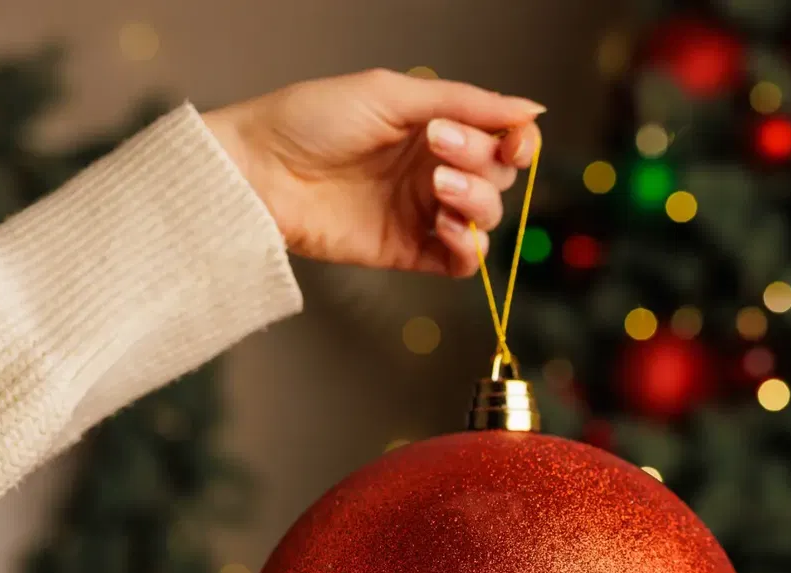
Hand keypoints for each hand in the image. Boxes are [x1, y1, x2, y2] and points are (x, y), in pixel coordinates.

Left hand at [202, 69, 544, 276]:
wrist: (259, 171)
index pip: (503, 140)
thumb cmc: (310, 120)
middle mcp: (435, 169)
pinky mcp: (409, 252)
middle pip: (500, 177)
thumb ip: (465, 102)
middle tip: (437, 149)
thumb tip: (531, 109)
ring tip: (437, 189)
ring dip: (476, 201)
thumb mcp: (392, 93)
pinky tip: (444, 226)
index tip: (515, 142)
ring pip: (488, 218)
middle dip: (481, 163)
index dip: (520, 143)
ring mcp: (424, 213)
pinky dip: (467, 247)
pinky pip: (463, 261)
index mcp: (436, 127)